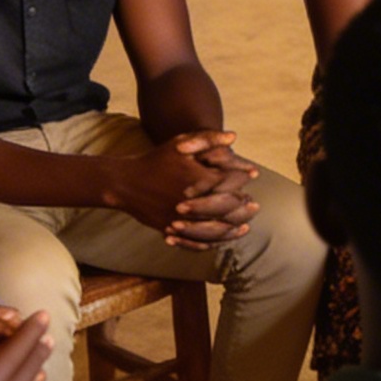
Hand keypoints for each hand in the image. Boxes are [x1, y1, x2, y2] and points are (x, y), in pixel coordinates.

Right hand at [102, 131, 259, 247]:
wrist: (125, 182)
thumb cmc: (156, 160)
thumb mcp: (181, 143)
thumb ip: (208, 139)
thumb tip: (234, 137)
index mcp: (198, 179)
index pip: (231, 182)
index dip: (245, 178)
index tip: (253, 175)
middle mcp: (193, 202)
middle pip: (228, 209)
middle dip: (244, 208)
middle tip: (255, 206)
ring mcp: (182, 219)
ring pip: (216, 230)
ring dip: (233, 229)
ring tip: (245, 227)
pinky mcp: (172, 231)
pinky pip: (197, 242)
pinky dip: (213, 242)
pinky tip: (222, 239)